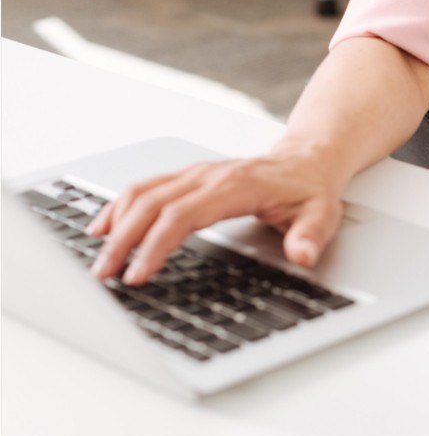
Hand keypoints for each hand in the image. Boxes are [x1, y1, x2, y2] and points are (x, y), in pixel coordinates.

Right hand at [86, 142, 346, 285]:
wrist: (308, 160)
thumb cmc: (310, 190)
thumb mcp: (322, 215)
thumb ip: (311, 236)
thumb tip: (302, 254)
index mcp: (236, 186)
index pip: (184, 215)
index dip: (157, 244)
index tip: (139, 273)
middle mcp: (209, 175)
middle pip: (152, 205)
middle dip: (124, 241)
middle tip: (105, 275)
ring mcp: (196, 173)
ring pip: (143, 193)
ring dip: (116, 223)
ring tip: (98, 257)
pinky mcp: (188, 176)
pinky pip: (146, 187)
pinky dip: (120, 206)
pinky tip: (105, 227)